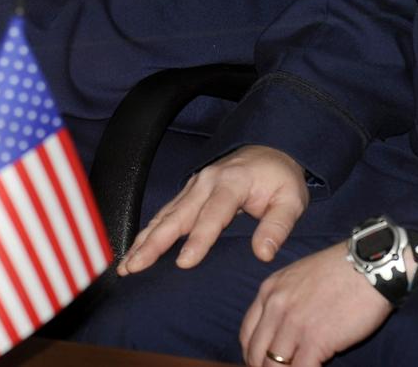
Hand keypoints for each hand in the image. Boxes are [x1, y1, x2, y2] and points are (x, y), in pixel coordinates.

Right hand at [119, 145, 307, 274]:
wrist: (269, 150)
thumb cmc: (280, 179)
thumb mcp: (291, 199)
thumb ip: (278, 225)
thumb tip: (264, 253)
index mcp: (232, 182)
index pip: (214, 213)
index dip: (199, 239)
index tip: (184, 262)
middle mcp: (207, 182)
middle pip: (178, 215)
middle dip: (155, 242)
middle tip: (135, 266)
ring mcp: (194, 186)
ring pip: (165, 215)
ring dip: (144, 239)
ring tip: (126, 264)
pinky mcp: (188, 193)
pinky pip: (165, 213)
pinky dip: (148, 232)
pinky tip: (134, 250)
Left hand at [240, 243, 391, 366]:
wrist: (369, 265)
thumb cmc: (341, 271)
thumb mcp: (300, 277)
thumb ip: (284, 301)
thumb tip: (281, 333)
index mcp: (269, 290)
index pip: (246, 335)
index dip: (254, 355)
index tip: (265, 364)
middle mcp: (276, 306)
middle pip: (255, 355)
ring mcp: (294, 324)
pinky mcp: (315, 339)